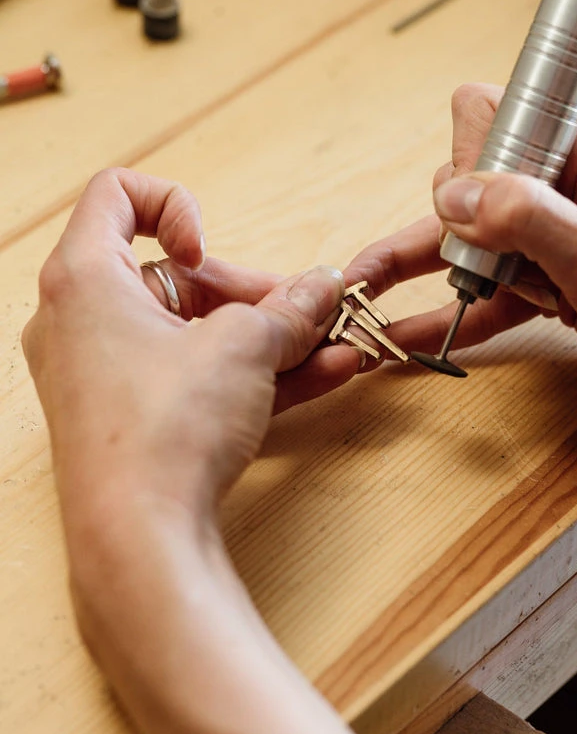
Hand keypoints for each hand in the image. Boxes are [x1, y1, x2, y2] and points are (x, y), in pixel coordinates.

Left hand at [23, 168, 362, 519]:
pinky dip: (250, 373)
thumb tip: (323, 287)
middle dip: (254, 292)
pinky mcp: (133, 418)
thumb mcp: (245, 347)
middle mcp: (83, 321)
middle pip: (177, 278)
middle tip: (311, 310)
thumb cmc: (165, 429)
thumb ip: (289, 307)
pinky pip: (197, 377)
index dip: (176, 204)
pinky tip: (321, 374)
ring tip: (335, 343)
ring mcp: (107, 374)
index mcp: (85, 278)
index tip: (208, 251)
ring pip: (196, 334)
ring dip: (269, 337)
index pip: (117, 195)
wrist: (140, 538)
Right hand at [346, 84, 576, 436]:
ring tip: (371, 303)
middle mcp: (566, 183)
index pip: (491, 118)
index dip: (470, 165)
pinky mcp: (556, 279)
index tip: (472, 216)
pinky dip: (451, 312)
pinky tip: (412, 333)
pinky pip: (489, 289)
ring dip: (429, 272)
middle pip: (470, 181)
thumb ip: (526, 217)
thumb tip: (453, 195)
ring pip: (470, 239)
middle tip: (470, 267)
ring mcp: (558, 233)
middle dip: (453, 227)